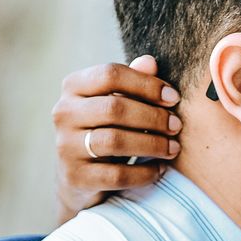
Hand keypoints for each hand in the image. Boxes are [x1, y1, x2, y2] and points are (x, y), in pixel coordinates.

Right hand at [52, 56, 183, 223]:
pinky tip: (159, 169)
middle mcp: (64, 113)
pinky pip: (117, 175)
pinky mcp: (76, 177)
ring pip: (115, 141)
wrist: (78, 179)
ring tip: (173, 148)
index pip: (110, 74)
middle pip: (114, 108)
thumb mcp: (116, 103)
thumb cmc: (104, 130)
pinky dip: (144, 172)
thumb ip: (133, 82)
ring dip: (152, 144)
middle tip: (176, 125)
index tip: (173, 98)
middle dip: (153, 117)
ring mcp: (66, 146)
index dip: (146, 84)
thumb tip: (150, 62)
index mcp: (73, 87)